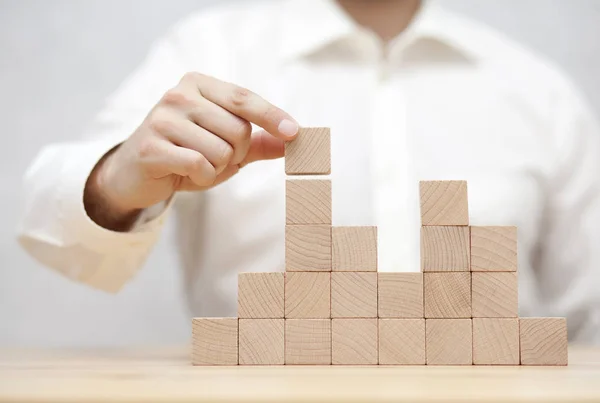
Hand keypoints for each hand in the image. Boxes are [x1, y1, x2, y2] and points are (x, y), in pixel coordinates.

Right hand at [84, 72, 297, 229]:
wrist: (136, 174)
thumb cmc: (186, 155)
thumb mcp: (226, 146)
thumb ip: (258, 142)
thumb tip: (295, 139)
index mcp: (198, 85)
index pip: (244, 99)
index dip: (272, 116)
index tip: (294, 132)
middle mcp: (179, 94)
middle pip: (238, 129)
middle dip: (236, 153)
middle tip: (214, 157)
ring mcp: (162, 119)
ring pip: (221, 150)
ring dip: (218, 168)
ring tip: (197, 164)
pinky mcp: (152, 146)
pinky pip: (200, 165)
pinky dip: (203, 178)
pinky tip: (186, 174)